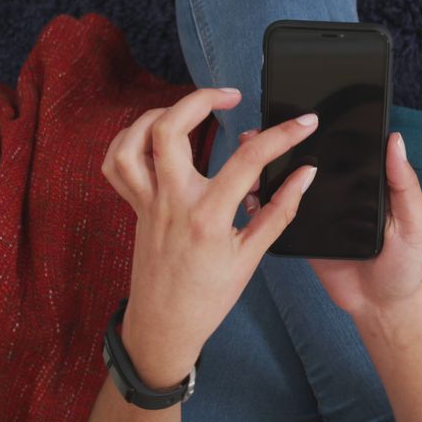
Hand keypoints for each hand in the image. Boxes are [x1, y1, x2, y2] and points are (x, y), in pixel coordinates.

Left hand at [101, 88, 318, 389]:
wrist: (165, 325)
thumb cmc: (208, 296)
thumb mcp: (252, 256)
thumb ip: (279, 210)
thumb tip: (304, 175)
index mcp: (207, 217)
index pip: (248, 161)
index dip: (282, 136)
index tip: (304, 122)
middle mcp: (171, 203)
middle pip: (169, 130)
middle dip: (200, 99)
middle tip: (231, 96)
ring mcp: (147, 202)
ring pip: (134, 141)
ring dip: (160, 113)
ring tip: (190, 110)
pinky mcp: (134, 206)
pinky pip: (117, 163)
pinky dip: (131, 139)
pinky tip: (156, 135)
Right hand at [239, 130, 421, 321]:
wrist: (379, 306)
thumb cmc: (405, 265)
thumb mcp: (414, 223)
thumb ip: (405, 185)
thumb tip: (396, 141)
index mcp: (369, 182)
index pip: (347, 148)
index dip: (330, 128)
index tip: (308, 112)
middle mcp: (341, 191)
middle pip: (314, 161)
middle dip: (289, 144)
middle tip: (269, 128)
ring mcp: (319, 210)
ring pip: (292, 184)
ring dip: (272, 169)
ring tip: (252, 153)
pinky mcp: (303, 232)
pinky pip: (282, 213)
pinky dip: (266, 203)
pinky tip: (252, 192)